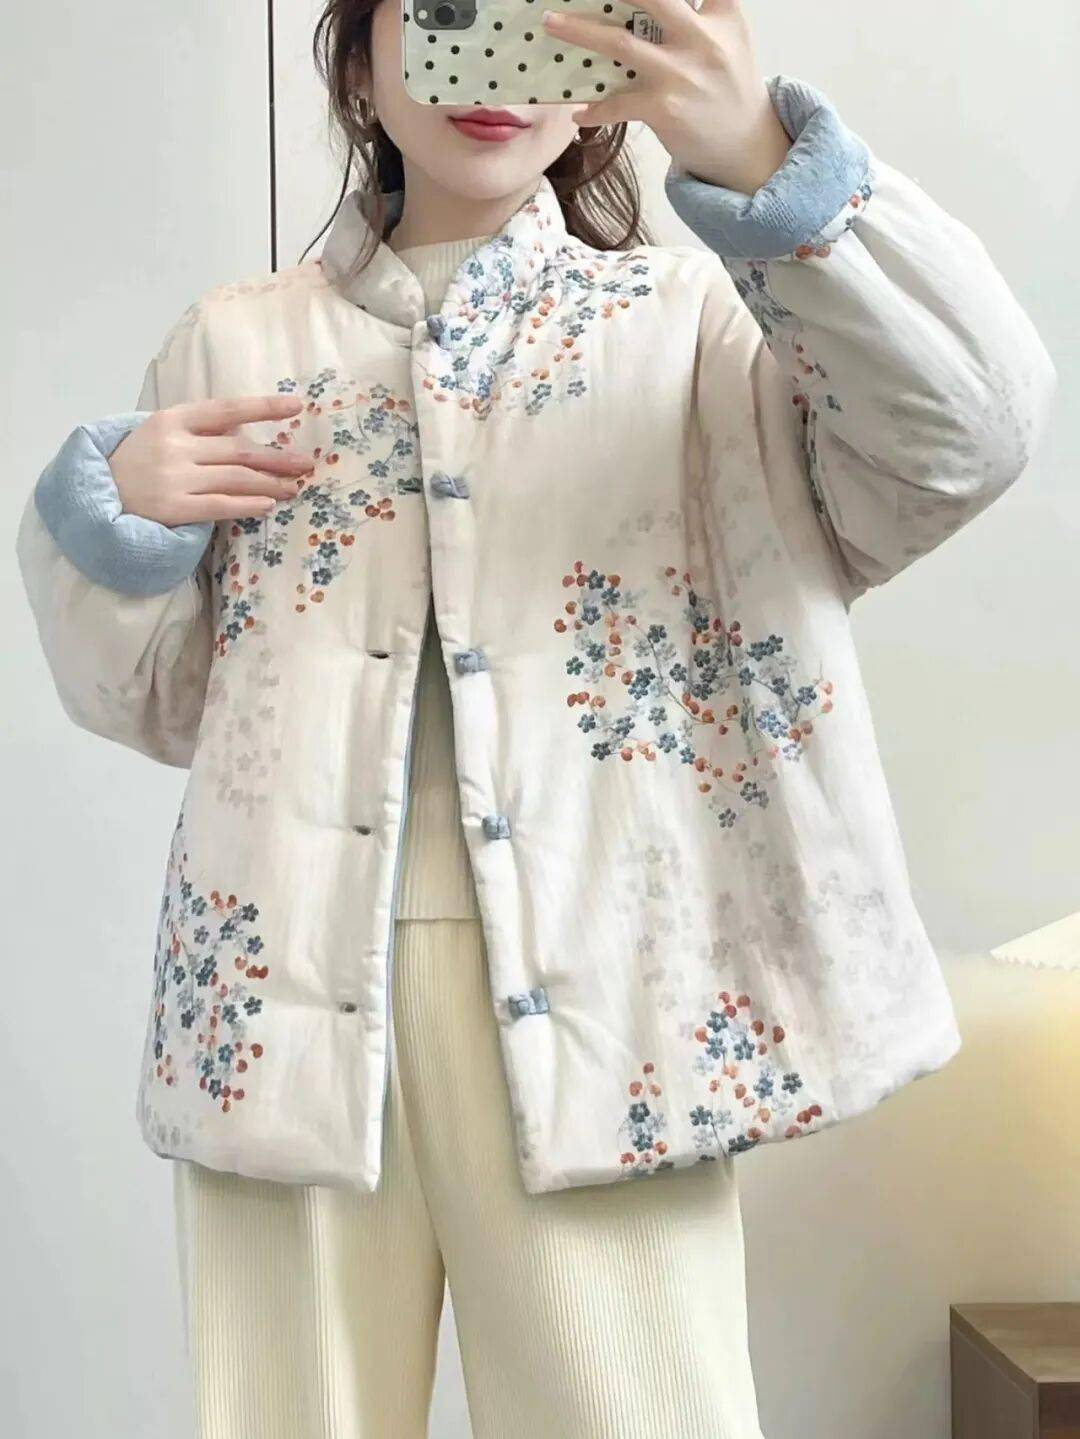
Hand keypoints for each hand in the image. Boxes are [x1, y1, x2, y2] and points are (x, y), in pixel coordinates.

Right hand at [109, 395, 315, 526]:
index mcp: (172, 419)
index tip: (296, 406)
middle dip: (277, 456)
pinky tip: (269, 503)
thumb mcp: (162, 433)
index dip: (263, 407)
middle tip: (306, 462)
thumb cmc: (138, 462)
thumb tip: (247, 428)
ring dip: (270, 482)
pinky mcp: (173, 509)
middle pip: (238, 449)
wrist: (97, 496)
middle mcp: (174, 445)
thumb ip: (201, 430)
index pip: (226, 409)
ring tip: (294, 487)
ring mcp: (173, 477)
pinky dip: (247, 505)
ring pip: (234, 477)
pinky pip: (220, 506)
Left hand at [542, 0, 791, 195]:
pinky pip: (617, 104)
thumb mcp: (728, 37)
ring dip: (579, 31)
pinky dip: (594, 110)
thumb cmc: (728, 87)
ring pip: (620, 43)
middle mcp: (703, 39)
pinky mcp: (665, 109)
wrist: (746, 146)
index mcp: (722, 15)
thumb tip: (649, 5)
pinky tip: (579, 114)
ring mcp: (681, 74)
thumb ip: (702, 10)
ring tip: (551, 23)